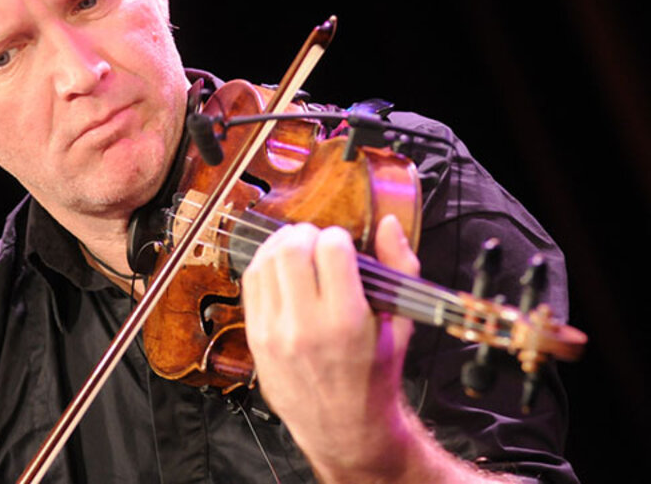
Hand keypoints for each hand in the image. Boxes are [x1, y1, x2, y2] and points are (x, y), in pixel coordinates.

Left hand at [242, 214, 420, 480]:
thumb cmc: (375, 374)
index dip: (338, 237)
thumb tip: (388, 223)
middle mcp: (306, 326)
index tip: (344, 246)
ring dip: (283, 245)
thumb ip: (399, 267)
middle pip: (292, 249)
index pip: (331, 249)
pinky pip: (251, 283)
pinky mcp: (255, 337)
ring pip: (266, 261)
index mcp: (347, 321)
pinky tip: (281, 267)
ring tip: (299, 250)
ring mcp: (275, 333)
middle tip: (318, 242)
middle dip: (307, 234)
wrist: (343, 427)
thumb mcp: (400, 324)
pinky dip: (265, 265)